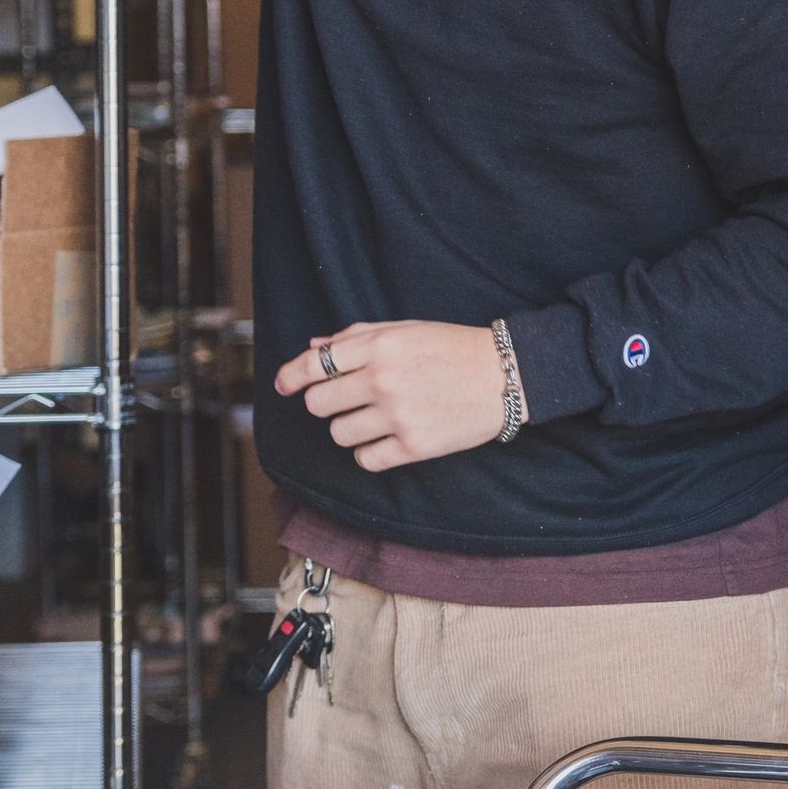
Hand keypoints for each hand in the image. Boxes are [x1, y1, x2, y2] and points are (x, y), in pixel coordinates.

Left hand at [275, 320, 522, 471]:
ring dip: (347, 428)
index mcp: (378, 347)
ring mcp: (397, 416)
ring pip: (338, 434)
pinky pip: (366, 459)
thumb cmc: (453, 347)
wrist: (505, 376)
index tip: (282, 385)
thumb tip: (313, 348)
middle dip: (324, 403)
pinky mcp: (414, 446)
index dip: (291, 376)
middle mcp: (382, 381)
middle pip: (318, 404)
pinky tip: (384, 440)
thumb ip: (357, 336)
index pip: (315, 364)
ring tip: (372, 419)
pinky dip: (368, 452)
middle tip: (344, 400)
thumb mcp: (405, 329)